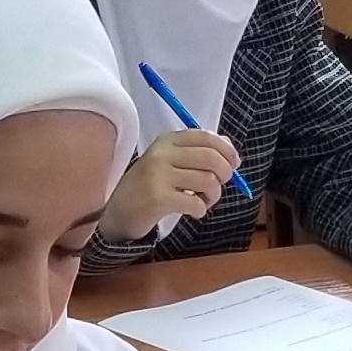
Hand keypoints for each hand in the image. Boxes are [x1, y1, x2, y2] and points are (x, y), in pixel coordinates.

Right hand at [106, 129, 240, 244]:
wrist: (117, 213)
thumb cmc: (148, 187)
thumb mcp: (168, 163)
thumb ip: (196, 153)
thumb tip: (229, 148)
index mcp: (167, 141)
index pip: (205, 137)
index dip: (226, 150)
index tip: (234, 164)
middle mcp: (162, 154)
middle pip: (210, 157)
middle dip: (225, 173)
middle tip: (220, 185)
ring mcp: (158, 175)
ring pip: (207, 181)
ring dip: (213, 195)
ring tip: (204, 201)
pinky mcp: (158, 198)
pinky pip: (195, 202)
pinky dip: (200, 209)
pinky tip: (193, 211)